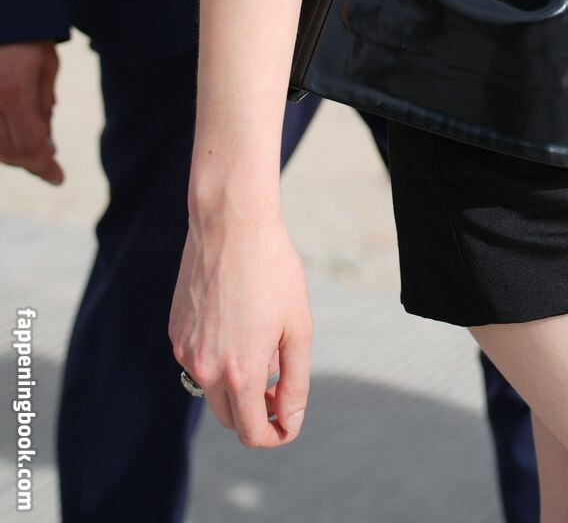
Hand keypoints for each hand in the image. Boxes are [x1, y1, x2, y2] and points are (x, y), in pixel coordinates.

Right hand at [0, 42, 64, 183]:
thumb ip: (43, 108)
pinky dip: (0, 140)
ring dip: (12, 152)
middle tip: (49, 158)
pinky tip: (14, 134)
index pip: (29, 146)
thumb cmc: (28, 35)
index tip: (58, 178)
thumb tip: (45, 146)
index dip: (44, 167)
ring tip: (34, 143)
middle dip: (31, 159)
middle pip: (8, 151)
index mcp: (13, 91)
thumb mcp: (46, 67)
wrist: (6, 12)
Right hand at [170, 209, 311, 447]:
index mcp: (238, 373)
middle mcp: (204, 369)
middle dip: (256, 412)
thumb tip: (289, 422)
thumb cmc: (273, 270)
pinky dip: (218, 356)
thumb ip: (295, 382)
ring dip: (236, 382)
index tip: (288, 422)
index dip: (274, 435)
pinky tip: (237, 320)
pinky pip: (197, 359)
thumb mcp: (298, 327)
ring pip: (211, 388)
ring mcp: (184, 351)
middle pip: (230, 417)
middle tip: (279, 385)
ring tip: (262, 342)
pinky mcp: (175, 331)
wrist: (230, 224)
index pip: (250, 433)